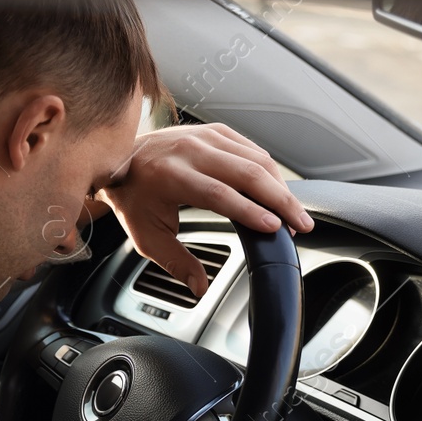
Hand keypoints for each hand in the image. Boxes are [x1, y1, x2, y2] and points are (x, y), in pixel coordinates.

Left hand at [96, 124, 312, 297]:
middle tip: (300, 225)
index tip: (274, 227)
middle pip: (246, 174)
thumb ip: (176, 262)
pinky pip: (252, 150)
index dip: (249, 211)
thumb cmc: (134, 198)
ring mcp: (206, 136)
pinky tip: (280, 192)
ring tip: (295, 214)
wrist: (121, 159)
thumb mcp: (146, 236)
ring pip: (256, 159)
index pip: (218, 193)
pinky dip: (271, 173)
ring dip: (281, 187)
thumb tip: (199, 288)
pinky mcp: (217, 131)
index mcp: (171, 175)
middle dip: (280, 201)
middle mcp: (191, 150)